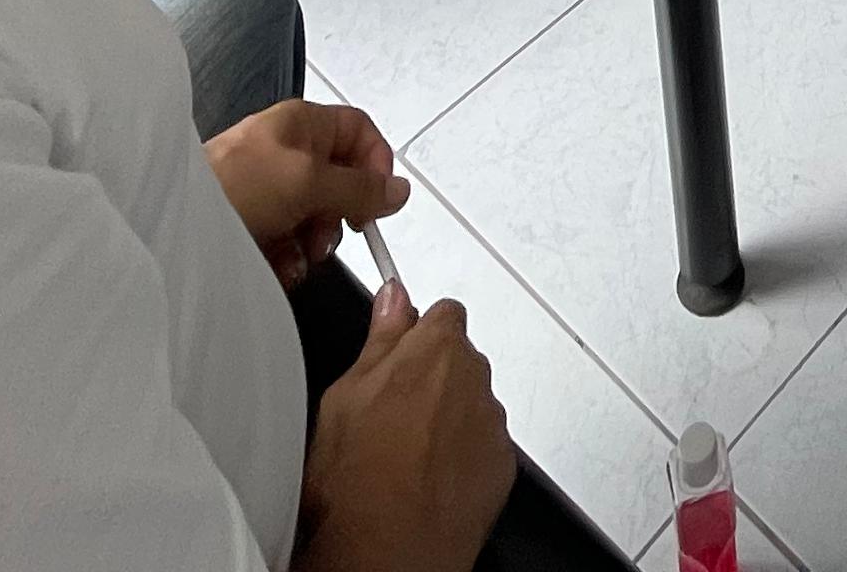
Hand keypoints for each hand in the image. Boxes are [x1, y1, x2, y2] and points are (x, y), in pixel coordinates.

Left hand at [208, 99, 407, 290]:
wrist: (175, 224)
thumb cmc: (232, 185)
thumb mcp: (309, 182)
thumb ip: (360, 188)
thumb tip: (397, 190)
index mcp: (302, 124)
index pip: (359, 132)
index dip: (375, 164)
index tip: (378, 200)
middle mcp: (286, 151)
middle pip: (339, 181)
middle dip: (339, 214)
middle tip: (329, 231)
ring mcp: (268, 188)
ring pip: (315, 216)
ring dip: (313, 241)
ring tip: (296, 252)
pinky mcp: (252, 221)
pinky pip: (288, 240)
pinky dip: (288, 257)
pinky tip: (277, 265)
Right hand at [298, 288, 511, 571]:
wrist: (388, 552)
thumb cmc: (358, 482)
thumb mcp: (344, 396)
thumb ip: (381, 338)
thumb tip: (393, 299)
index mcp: (437, 349)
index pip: (442, 314)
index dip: (417, 335)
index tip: (398, 353)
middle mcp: (475, 379)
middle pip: (458, 361)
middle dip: (431, 378)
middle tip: (389, 414)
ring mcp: (492, 425)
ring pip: (470, 405)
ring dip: (447, 419)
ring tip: (403, 456)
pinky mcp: (502, 466)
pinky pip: (483, 447)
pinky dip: (462, 458)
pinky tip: (426, 481)